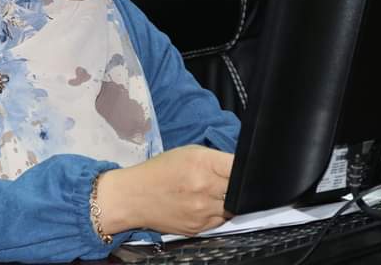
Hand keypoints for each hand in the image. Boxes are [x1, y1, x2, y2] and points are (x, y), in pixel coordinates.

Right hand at [95, 145, 233, 235]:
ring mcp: (203, 211)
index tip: (244, 170)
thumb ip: (215, 160)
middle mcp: (205, 188)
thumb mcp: (188, 153)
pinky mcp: (200, 228)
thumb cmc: (159, 171)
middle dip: (236, 186)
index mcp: (202, 164)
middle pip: (241, 190)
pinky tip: (201, 204)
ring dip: (227, 200)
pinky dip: (216, 213)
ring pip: (233, 208)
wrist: (134, 197)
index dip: (246, 169)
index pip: (241, 168)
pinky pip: (220, 221)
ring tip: (210, 193)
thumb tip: (239, 167)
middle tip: (225, 182)